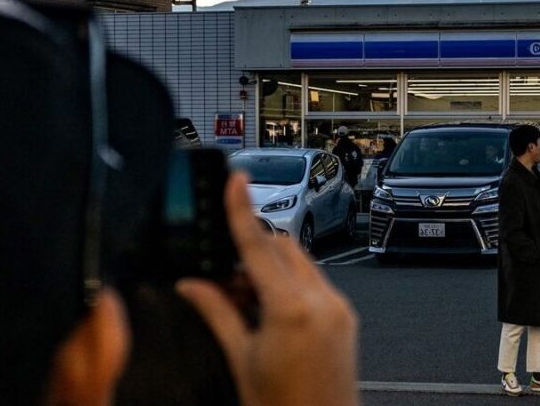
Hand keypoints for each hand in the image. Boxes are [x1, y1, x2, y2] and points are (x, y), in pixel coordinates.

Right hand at [177, 173, 359, 405]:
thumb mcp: (241, 358)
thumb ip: (217, 313)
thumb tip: (192, 286)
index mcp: (291, 310)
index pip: (258, 246)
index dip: (242, 209)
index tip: (237, 180)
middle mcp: (322, 302)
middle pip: (282, 248)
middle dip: (252, 252)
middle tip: (224, 278)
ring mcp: (339, 309)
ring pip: (300, 264)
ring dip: (272, 269)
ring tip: (245, 303)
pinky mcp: (347, 319)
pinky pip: (316, 284)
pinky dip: (290, 286)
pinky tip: (270, 312)